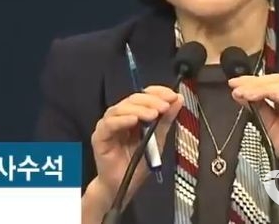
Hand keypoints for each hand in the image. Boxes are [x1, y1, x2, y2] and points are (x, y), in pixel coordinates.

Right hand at [90, 86, 183, 204]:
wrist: (123, 185)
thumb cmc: (137, 164)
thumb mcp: (157, 140)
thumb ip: (166, 120)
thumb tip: (178, 100)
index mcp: (134, 114)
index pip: (144, 96)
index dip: (157, 92)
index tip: (172, 95)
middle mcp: (120, 116)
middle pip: (133, 99)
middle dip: (151, 100)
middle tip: (164, 106)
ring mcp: (109, 124)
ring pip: (121, 108)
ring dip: (139, 109)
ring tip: (153, 114)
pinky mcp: (100, 136)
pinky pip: (109, 124)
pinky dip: (122, 120)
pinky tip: (134, 120)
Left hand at [228, 74, 278, 186]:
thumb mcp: (269, 126)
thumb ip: (259, 108)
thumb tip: (241, 94)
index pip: (271, 83)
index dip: (252, 81)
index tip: (234, 84)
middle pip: (277, 81)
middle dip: (254, 83)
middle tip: (236, 86)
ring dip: (263, 88)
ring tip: (245, 92)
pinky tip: (266, 95)